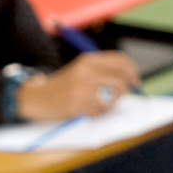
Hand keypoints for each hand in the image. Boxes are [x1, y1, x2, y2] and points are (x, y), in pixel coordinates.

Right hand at [16, 52, 139, 119]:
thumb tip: (129, 79)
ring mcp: (82, 89)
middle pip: (121, 79)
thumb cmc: (63, 86)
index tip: (134, 81)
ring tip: (100, 103)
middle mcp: (86, 72)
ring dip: (112, 102)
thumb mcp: (81, 70)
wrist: (37, 97)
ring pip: (114, 96)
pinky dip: (100, 112)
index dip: (132, 71)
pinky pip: (102, 110)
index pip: (120, 61)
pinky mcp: (78, 105)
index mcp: (88, 60)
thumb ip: (103, 71)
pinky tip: (89, 109)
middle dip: (125, 90)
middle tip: (120, 95)